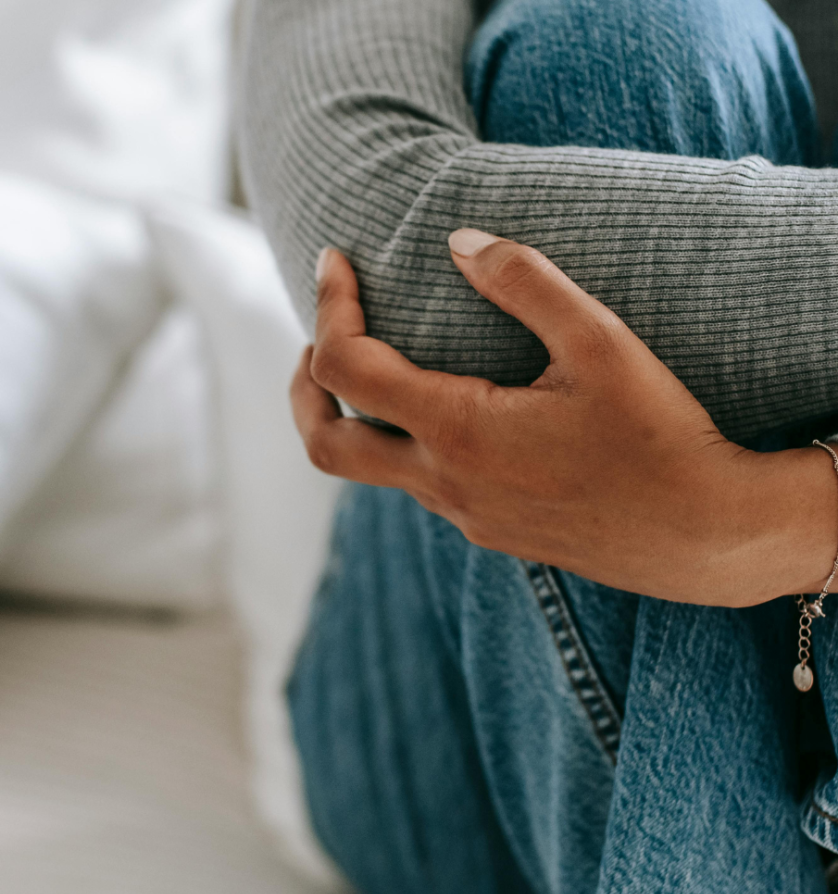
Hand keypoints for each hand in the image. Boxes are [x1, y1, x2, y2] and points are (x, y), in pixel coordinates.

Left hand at [291, 230, 837, 606]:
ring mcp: (465, 515)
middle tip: (316, 338)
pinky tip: (448, 413)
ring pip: (372, 469)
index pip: (346, 368)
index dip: (329, 306)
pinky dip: (405, 442)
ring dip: (358, 414)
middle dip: (304, 386)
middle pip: (324, 444)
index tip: (335, 261)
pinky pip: (421, 485)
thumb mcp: (600, 342)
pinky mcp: (491, 531)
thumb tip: (459, 240)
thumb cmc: (660, 436)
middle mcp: (445, 483)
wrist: (707, 536)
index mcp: (458, 432)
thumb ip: (524, 281)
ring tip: (379, 363)